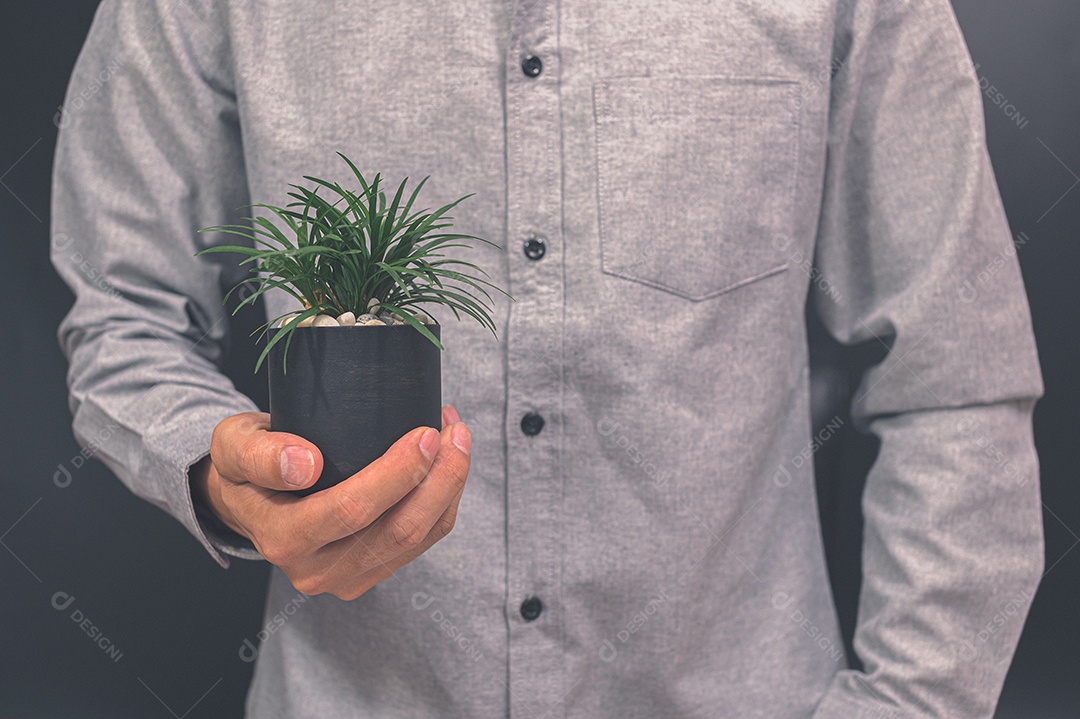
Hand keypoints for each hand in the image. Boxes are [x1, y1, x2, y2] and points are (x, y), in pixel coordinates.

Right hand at [190, 405, 470, 599]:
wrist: (250, 499)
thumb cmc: (246, 464)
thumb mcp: (234, 445)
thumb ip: (260, 454)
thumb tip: (305, 463)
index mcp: (281, 538)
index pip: (349, 510)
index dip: (396, 474)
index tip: (425, 433)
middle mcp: (316, 569)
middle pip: (396, 530)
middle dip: (438, 478)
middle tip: (455, 429)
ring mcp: (347, 577)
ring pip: (417, 538)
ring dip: (449, 486)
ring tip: (458, 437)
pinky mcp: (372, 572)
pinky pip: (422, 541)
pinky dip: (444, 500)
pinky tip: (448, 461)